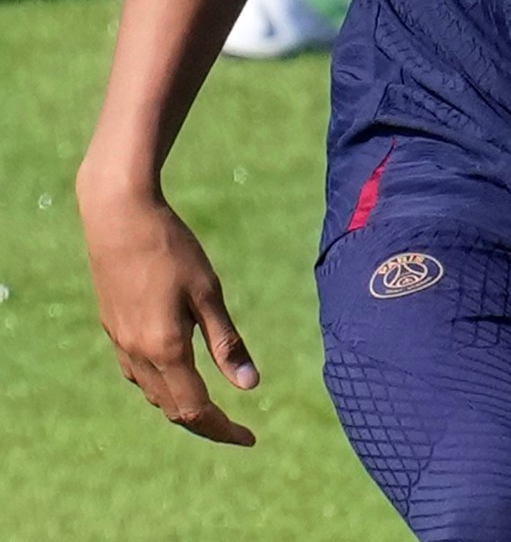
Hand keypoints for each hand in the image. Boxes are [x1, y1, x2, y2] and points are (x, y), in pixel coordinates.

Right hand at [80, 191, 259, 445]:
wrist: (118, 218)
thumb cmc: (171, 250)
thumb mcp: (208, 293)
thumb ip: (226, 342)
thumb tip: (250, 386)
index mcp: (165, 348)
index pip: (196, 408)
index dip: (224, 429)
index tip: (250, 439)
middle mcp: (137, 353)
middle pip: (172, 408)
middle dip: (206, 424)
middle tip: (237, 430)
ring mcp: (120, 342)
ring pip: (152, 393)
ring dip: (182, 406)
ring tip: (212, 407)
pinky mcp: (113, 327)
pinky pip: (138, 373)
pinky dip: (162, 385)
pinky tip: (178, 373)